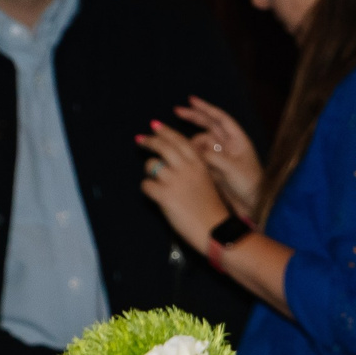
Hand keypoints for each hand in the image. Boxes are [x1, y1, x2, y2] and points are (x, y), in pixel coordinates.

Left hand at [136, 121, 229, 249]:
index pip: (180, 140)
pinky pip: (146, 185)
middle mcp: (187, 168)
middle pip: (163, 146)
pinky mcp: (164, 195)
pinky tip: (157, 196)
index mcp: (199, 163)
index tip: (154, 125)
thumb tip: (168, 160)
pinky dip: (149, 189)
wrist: (214, 229)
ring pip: (151, 165)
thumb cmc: (211, 207)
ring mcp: (175, 180)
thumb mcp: (206, 180)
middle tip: (140, 140)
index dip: (165, 131)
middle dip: (149, 141)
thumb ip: (191, 168)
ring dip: (151, 172)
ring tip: (157, 180)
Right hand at [176, 97, 262, 215]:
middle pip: (210, 125)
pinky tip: (182, 156)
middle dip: (194, 117)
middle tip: (176, 111)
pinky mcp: (215, 167)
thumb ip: (213, 157)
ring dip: (191, 142)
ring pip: (202, 141)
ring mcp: (222, 156)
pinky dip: (191, 154)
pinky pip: (200, 155)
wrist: (254, 205)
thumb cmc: (250, 185)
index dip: (206, 108)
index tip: (190, 100)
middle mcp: (230, 145)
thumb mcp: (232, 169)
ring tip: (181, 149)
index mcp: (239, 140)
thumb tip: (194, 149)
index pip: (221, 119)